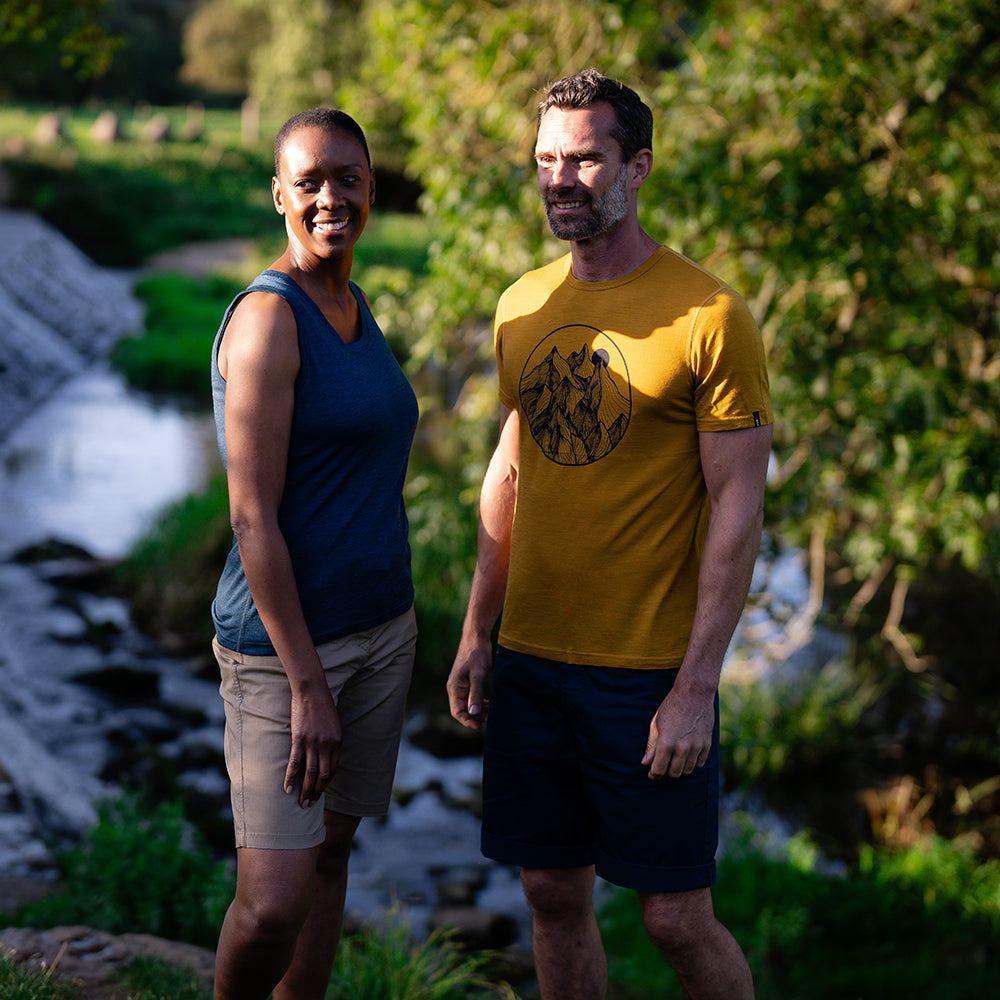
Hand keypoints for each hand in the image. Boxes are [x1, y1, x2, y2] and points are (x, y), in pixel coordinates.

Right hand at [285, 687, 342, 806]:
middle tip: (309, 805)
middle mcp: (327, 745)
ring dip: (305, 791)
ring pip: (310, 773)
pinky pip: (295, 763)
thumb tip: (327, 758)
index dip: (325, 784)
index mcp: (338, 743)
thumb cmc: (323, 707)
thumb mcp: (334, 726)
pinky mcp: (299, 739)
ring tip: (301, 803)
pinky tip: (287, 790)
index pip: (333, 770)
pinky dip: (290, 779)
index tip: (319, 792)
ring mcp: (313, 743)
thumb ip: (332, 742)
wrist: (312, 691)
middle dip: (316, 793)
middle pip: (323, 776)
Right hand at [446, 638, 491, 730]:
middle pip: (461, 710)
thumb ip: (476, 694)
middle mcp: (455, 688)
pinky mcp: (466, 680)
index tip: (480, 727)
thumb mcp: (478, 675)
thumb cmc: (477, 654)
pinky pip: (470, 697)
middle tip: (489, 720)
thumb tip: (474, 713)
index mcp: (454, 688)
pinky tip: (489, 704)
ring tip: (491, 713)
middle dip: (474, 717)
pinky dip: (479, 702)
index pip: (457, 712)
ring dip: (478, 710)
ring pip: (467, 704)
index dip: (468, 721)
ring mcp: (460, 684)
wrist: (476, 638)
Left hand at [641, 686, 714, 778]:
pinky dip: (693, 762)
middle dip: (667, 771)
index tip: (652, 773)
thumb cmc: (672, 706)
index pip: (659, 769)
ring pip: (687, 770)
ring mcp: (696, 746)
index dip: (654, 774)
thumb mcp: (656, 723)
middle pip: (674, 773)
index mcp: (666, 742)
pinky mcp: (707, 744)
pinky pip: (699, 763)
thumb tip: (645, 763)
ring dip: (680, 767)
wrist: (694, 693)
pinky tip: (687, 753)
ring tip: (675, 757)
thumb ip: (651, 745)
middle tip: (664, 763)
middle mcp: (682, 747)